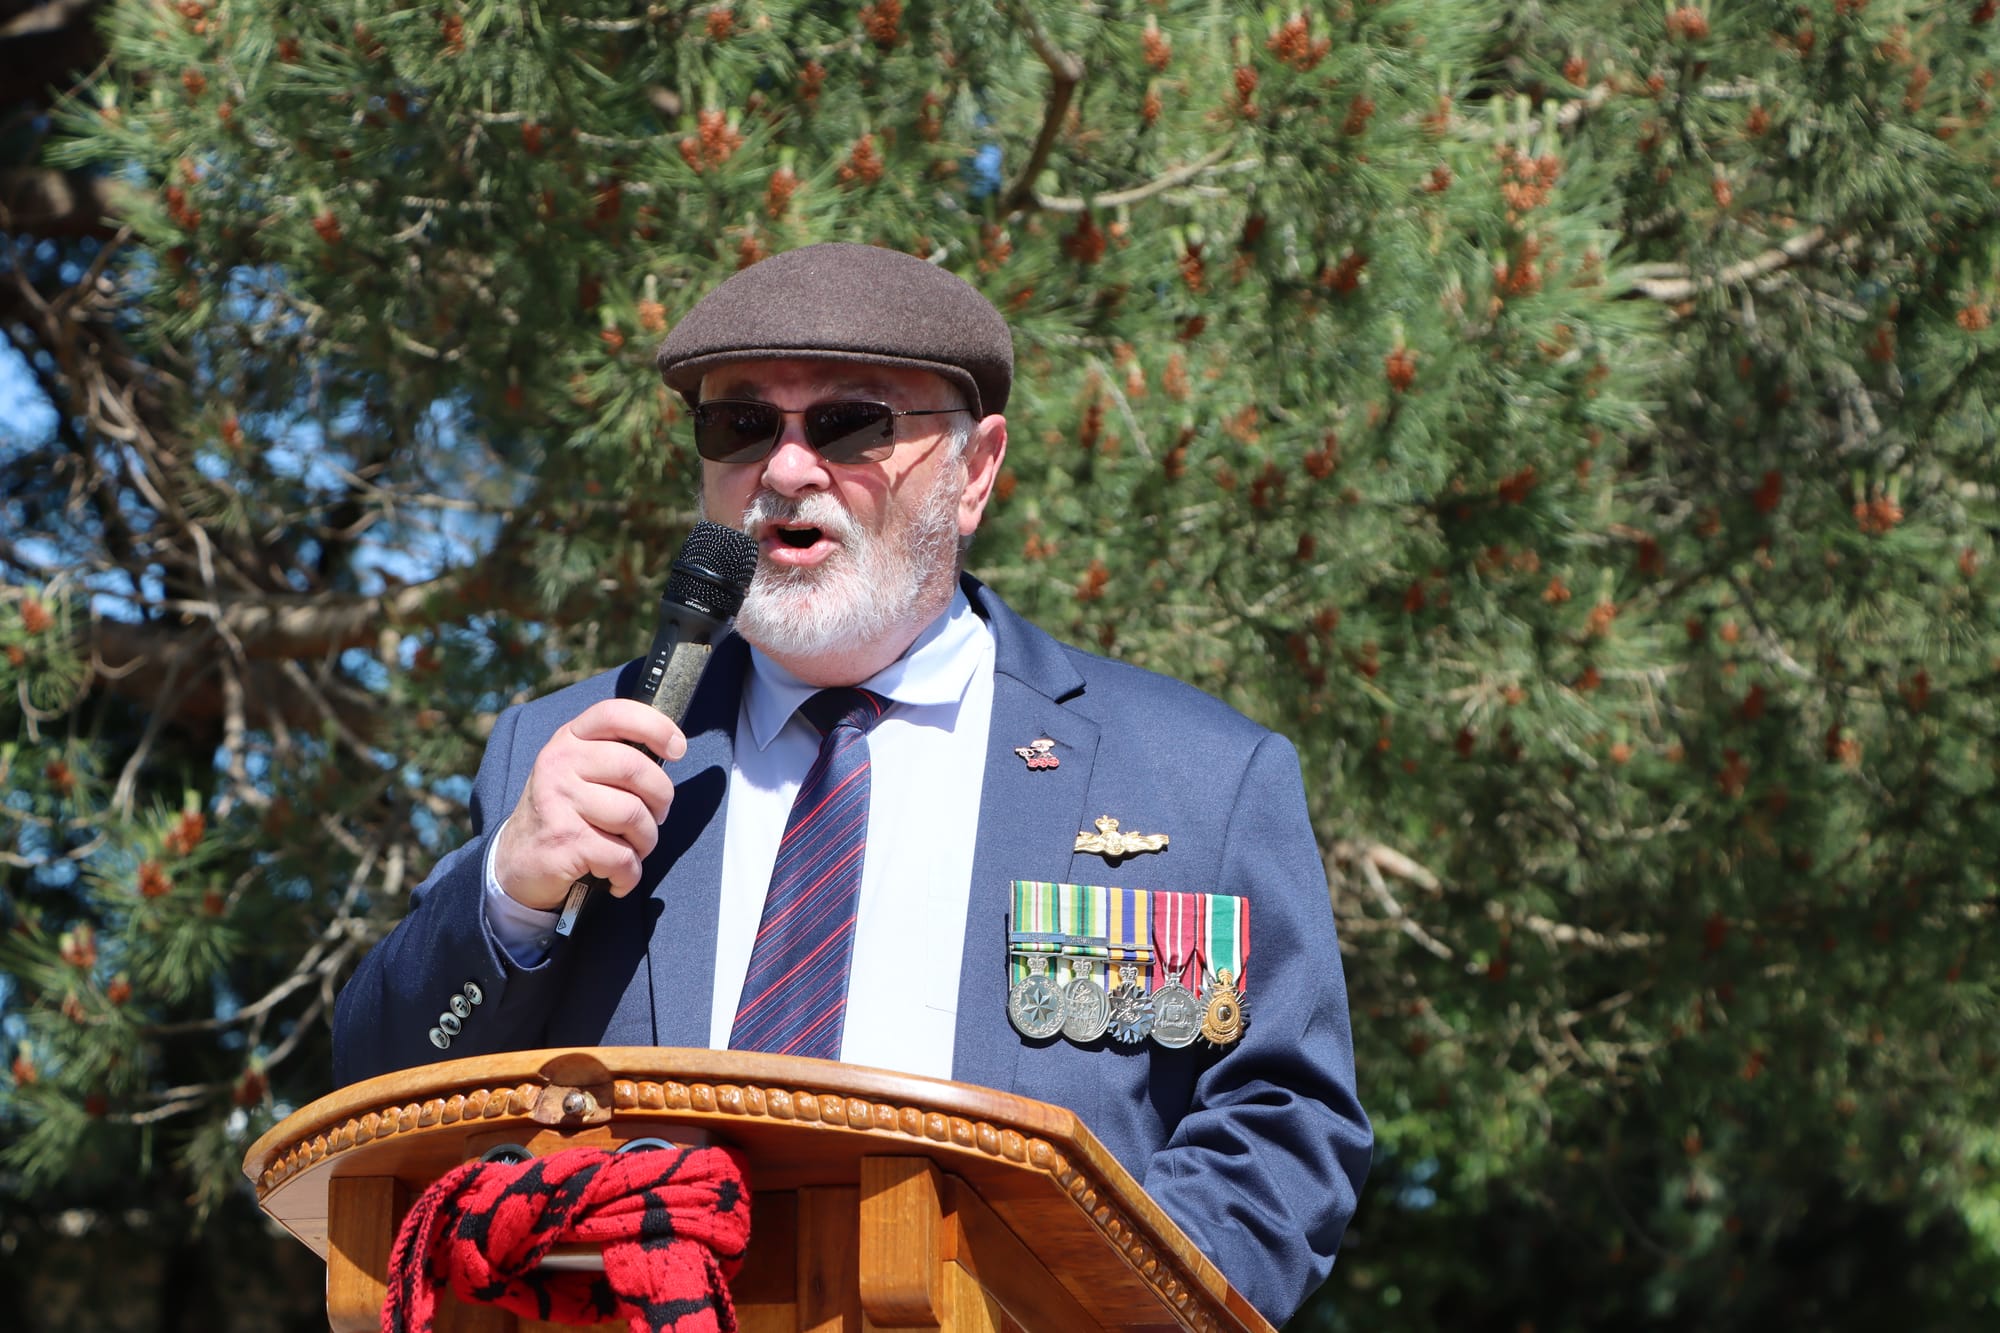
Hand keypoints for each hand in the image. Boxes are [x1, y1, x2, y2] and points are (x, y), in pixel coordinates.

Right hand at [492, 699, 687, 909]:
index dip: (656, 726)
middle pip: (635, 768)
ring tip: (632, 849)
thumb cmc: (565, 813)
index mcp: (570, 739)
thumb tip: (671, 751)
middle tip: (655, 816)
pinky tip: (617, 877)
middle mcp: (559, 763)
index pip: (616, 714)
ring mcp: (558, 800)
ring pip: (634, 815)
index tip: (678, 749)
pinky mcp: (563, 840)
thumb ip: (616, 755)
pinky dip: (629, 874)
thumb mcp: (579, 771)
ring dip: (646, 841)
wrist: (516, 862)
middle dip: (661, 799)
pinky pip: (622, 857)